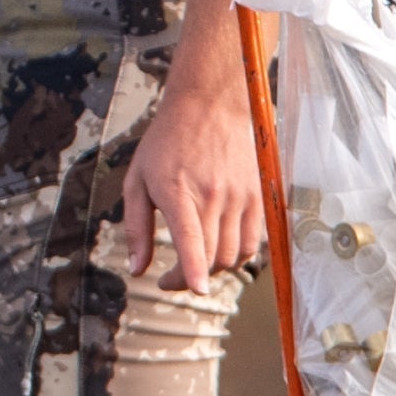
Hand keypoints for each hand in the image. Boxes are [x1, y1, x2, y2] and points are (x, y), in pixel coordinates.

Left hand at [118, 63, 264, 290]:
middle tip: (173, 279)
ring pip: (235, 254)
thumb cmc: (168, 141)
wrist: (212, 103)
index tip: (196, 292)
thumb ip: (136, 227)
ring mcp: (241, 196)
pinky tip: (219, 251)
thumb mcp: (137, 180)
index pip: (192, 241)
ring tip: (195, 266)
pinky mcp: (259, 195)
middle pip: (213, 258)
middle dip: (192, 280)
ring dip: (215, 271)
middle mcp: (215, 196)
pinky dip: (238, 256)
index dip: (194, 271)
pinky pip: (255, 240)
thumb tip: (136, 268)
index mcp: (179, 192)